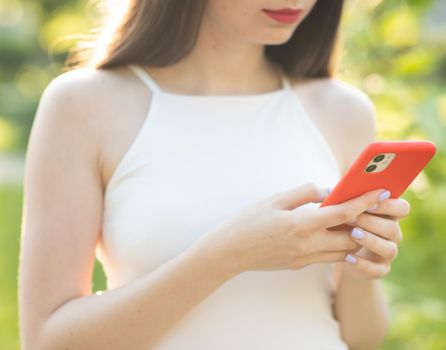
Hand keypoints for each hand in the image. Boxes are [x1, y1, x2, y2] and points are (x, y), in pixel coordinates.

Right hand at [194, 182, 389, 274]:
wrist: (230, 251)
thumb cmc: (249, 221)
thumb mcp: (275, 200)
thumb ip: (305, 193)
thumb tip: (329, 191)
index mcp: (301, 225)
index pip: (343, 213)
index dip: (365, 202)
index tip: (381, 193)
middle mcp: (307, 245)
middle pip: (351, 236)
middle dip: (366, 221)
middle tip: (374, 207)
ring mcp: (305, 258)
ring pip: (343, 251)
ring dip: (354, 236)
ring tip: (358, 219)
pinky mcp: (300, 265)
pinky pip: (328, 257)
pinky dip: (339, 246)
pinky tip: (336, 233)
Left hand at [342, 193, 410, 279]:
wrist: (340, 253)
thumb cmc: (343, 223)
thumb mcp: (345, 210)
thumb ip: (348, 200)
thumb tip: (334, 189)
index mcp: (389, 215)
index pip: (402, 208)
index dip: (388, 205)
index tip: (368, 202)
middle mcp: (393, 234)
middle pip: (392, 228)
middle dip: (371, 222)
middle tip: (351, 217)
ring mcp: (388, 253)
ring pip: (389, 249)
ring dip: (371, 241)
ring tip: (352, 234)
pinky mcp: (380, 269)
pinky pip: (377, 270)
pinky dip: (363, 264)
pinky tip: (348, 258)